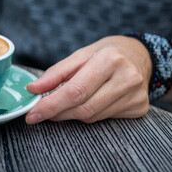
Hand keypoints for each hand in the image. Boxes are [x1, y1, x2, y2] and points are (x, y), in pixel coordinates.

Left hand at [26, 36, 151, 123]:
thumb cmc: (106, 53)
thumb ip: (56, 73)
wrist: (140, 55)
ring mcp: (136, 95)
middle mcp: (127, 78)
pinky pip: (104, 118)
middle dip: (57, 113)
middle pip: (83, 107)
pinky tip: (89, 102)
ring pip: (92, 116)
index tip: (32, 114)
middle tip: (40, 113)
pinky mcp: (139, 108)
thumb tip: (34, 89)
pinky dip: (89, 114)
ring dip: (71, 114)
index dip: (51, 105)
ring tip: (65, 104)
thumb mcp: (80, 55)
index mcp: (110, 59)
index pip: (75, 91)